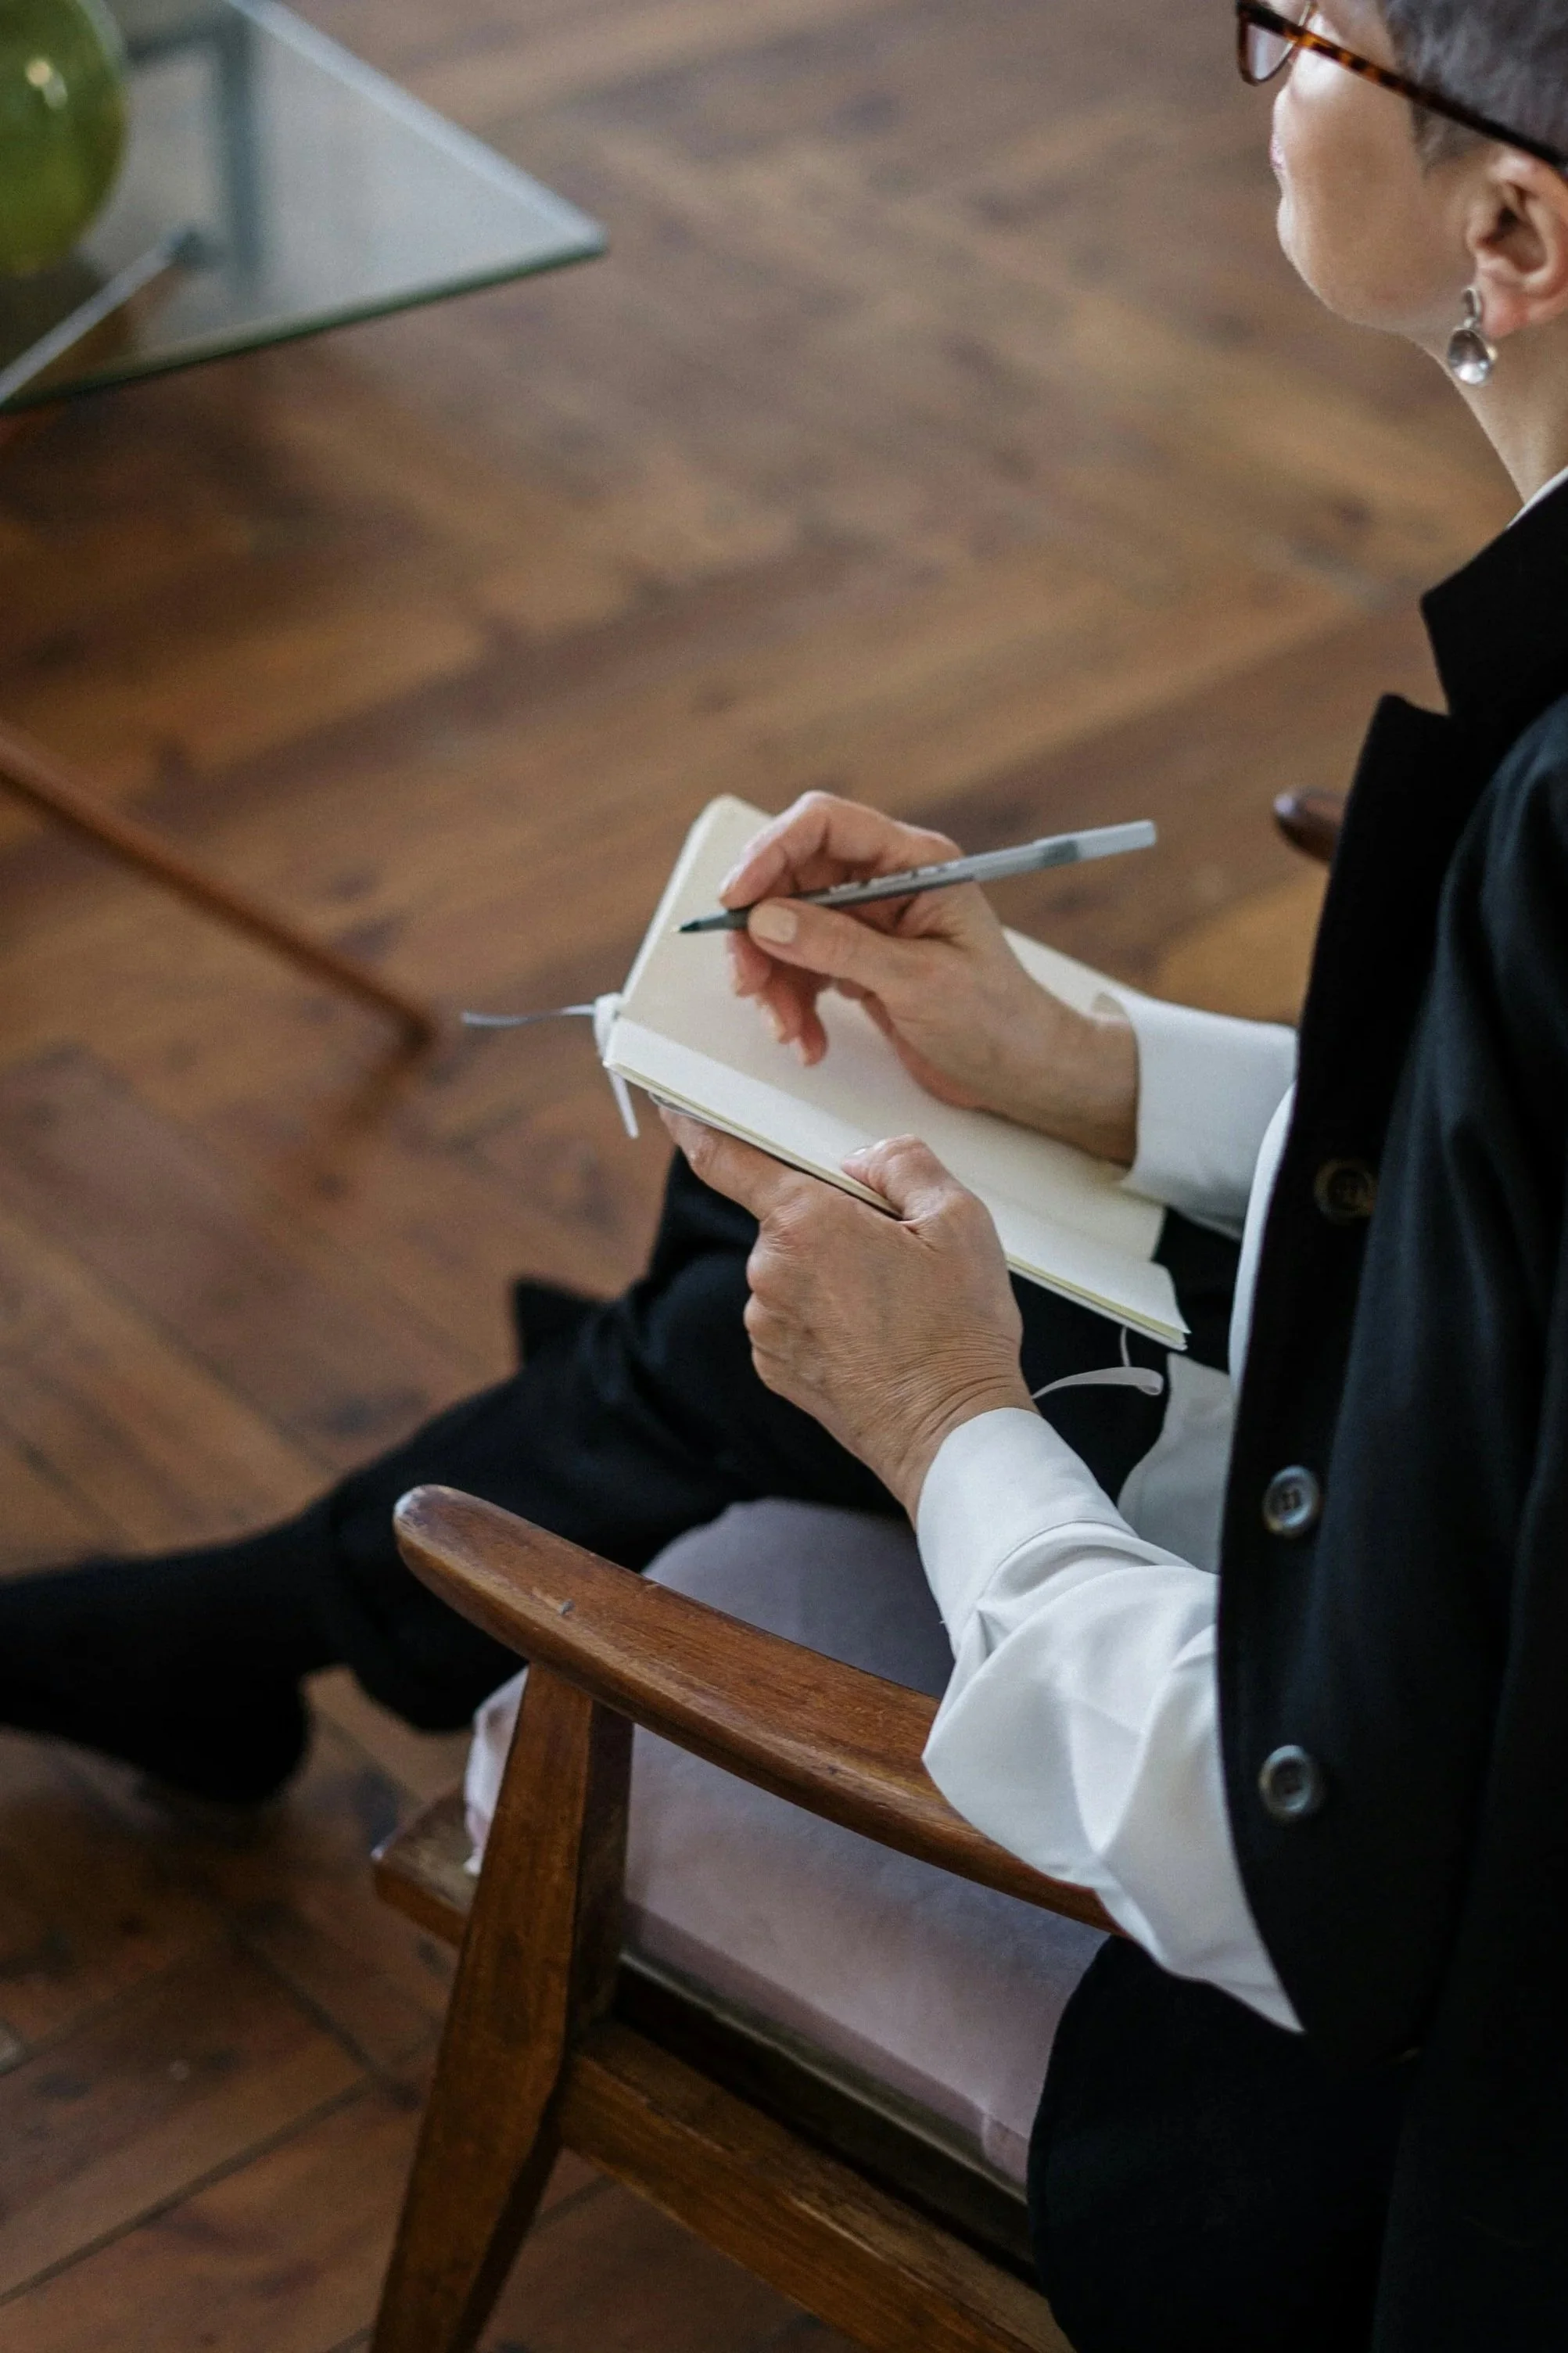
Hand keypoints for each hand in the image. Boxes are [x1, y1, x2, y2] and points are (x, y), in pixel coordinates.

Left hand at [661, 1110, 1032, 1515]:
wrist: (951, 1433)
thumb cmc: (958, 1331)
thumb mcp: (959, 1219)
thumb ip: (904, 1164)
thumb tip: (865, 1160)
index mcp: (805, 1222)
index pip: (725, 1160)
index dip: (694, 1128)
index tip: (674, 1112)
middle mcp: (769, 1272)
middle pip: (786, 1219)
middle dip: (831, 1222)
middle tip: (895, 1252)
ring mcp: (766, 1325)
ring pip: (792, 1271)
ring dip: (830, 1274)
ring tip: (895, 1307)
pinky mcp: (774, 1366)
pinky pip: (791, 1318)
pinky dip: (825, 1318)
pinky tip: (874, 1338)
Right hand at [720, 792, 1137, 1164]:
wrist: (1023, 1072)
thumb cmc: (997, 1019)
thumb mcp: (917, 981)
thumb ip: (840, 946)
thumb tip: (768, 919)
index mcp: (914, 864)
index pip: (824, 826)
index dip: (770, 853)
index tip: (736, 899)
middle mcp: (886, 883)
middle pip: (791, 879)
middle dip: (761, 933)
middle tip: (750, 982)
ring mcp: (869, 923)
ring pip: (786, 929)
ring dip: (775, 982)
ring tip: (790, 1030)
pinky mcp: (858, 962)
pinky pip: (800, 968)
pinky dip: (793, 1005)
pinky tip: (808, 1040)